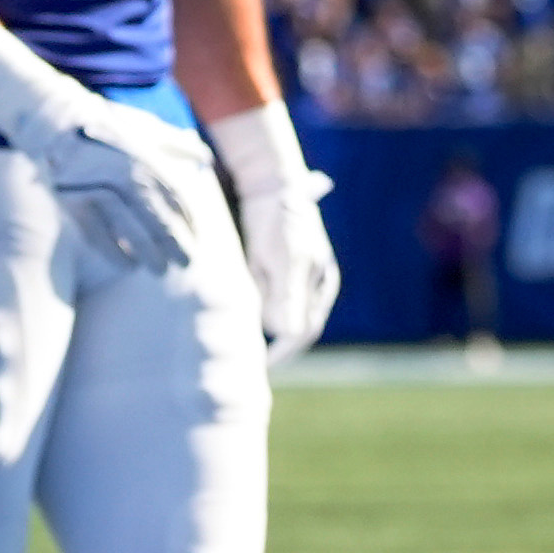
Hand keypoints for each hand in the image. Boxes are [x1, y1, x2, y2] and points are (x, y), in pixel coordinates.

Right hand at [25, 104, 221, 280]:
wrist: (58, 128)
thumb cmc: (108, 136)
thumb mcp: (143, 132)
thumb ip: (176, 144)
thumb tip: (203, 154)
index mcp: (146, 162)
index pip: (175, 197)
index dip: (187, 221)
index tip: (196, 239)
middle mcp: (126, 176)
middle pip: (156, 217)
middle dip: (173, 243)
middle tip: (186, 264)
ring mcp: (100, 189)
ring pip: (129, 228)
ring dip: (147, 252)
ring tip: (160, 270)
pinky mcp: (76, 202)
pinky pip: (98, 234)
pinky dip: (114, 252)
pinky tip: (128, 265)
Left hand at [210, 104, 341, 358]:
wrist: (270, 185)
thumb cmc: (282, 219)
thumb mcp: (284, 257)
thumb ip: (286, 294)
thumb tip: (287, 332)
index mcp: (319, 288)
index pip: (301, 332)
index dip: (280, 353)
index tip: (257, 367)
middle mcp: (307, 289)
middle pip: (284, 326)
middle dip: (263, 335)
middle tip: (234, 356)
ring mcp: (290, 282)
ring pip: (268, 313)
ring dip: (253, 310)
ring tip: (239, 294)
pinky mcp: (272, 274)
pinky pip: (258, 298)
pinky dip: (248, 295)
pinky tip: (241, 281)